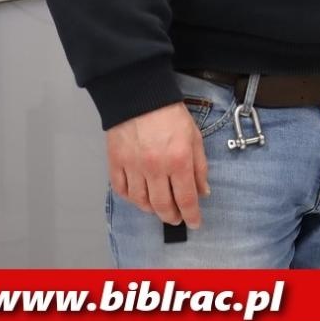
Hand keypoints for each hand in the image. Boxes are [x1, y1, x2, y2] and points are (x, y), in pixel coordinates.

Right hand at [105, 102, 209, 227]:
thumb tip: (203, 191)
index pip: (186, 198)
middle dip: (171, 217)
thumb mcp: (195, 138)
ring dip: (152, 210)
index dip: (191, 215)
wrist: (141, 97)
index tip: (194, 223)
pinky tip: (139, 197)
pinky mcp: (116, 163)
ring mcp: (133, 167)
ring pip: (141, 202)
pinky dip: (131, 199)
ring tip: (159, 209)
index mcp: (178, 160)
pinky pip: (122, 190)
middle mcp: (155, 168)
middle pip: (162, 205)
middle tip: (177, 219)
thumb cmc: (170, 115)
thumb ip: (200, 167)